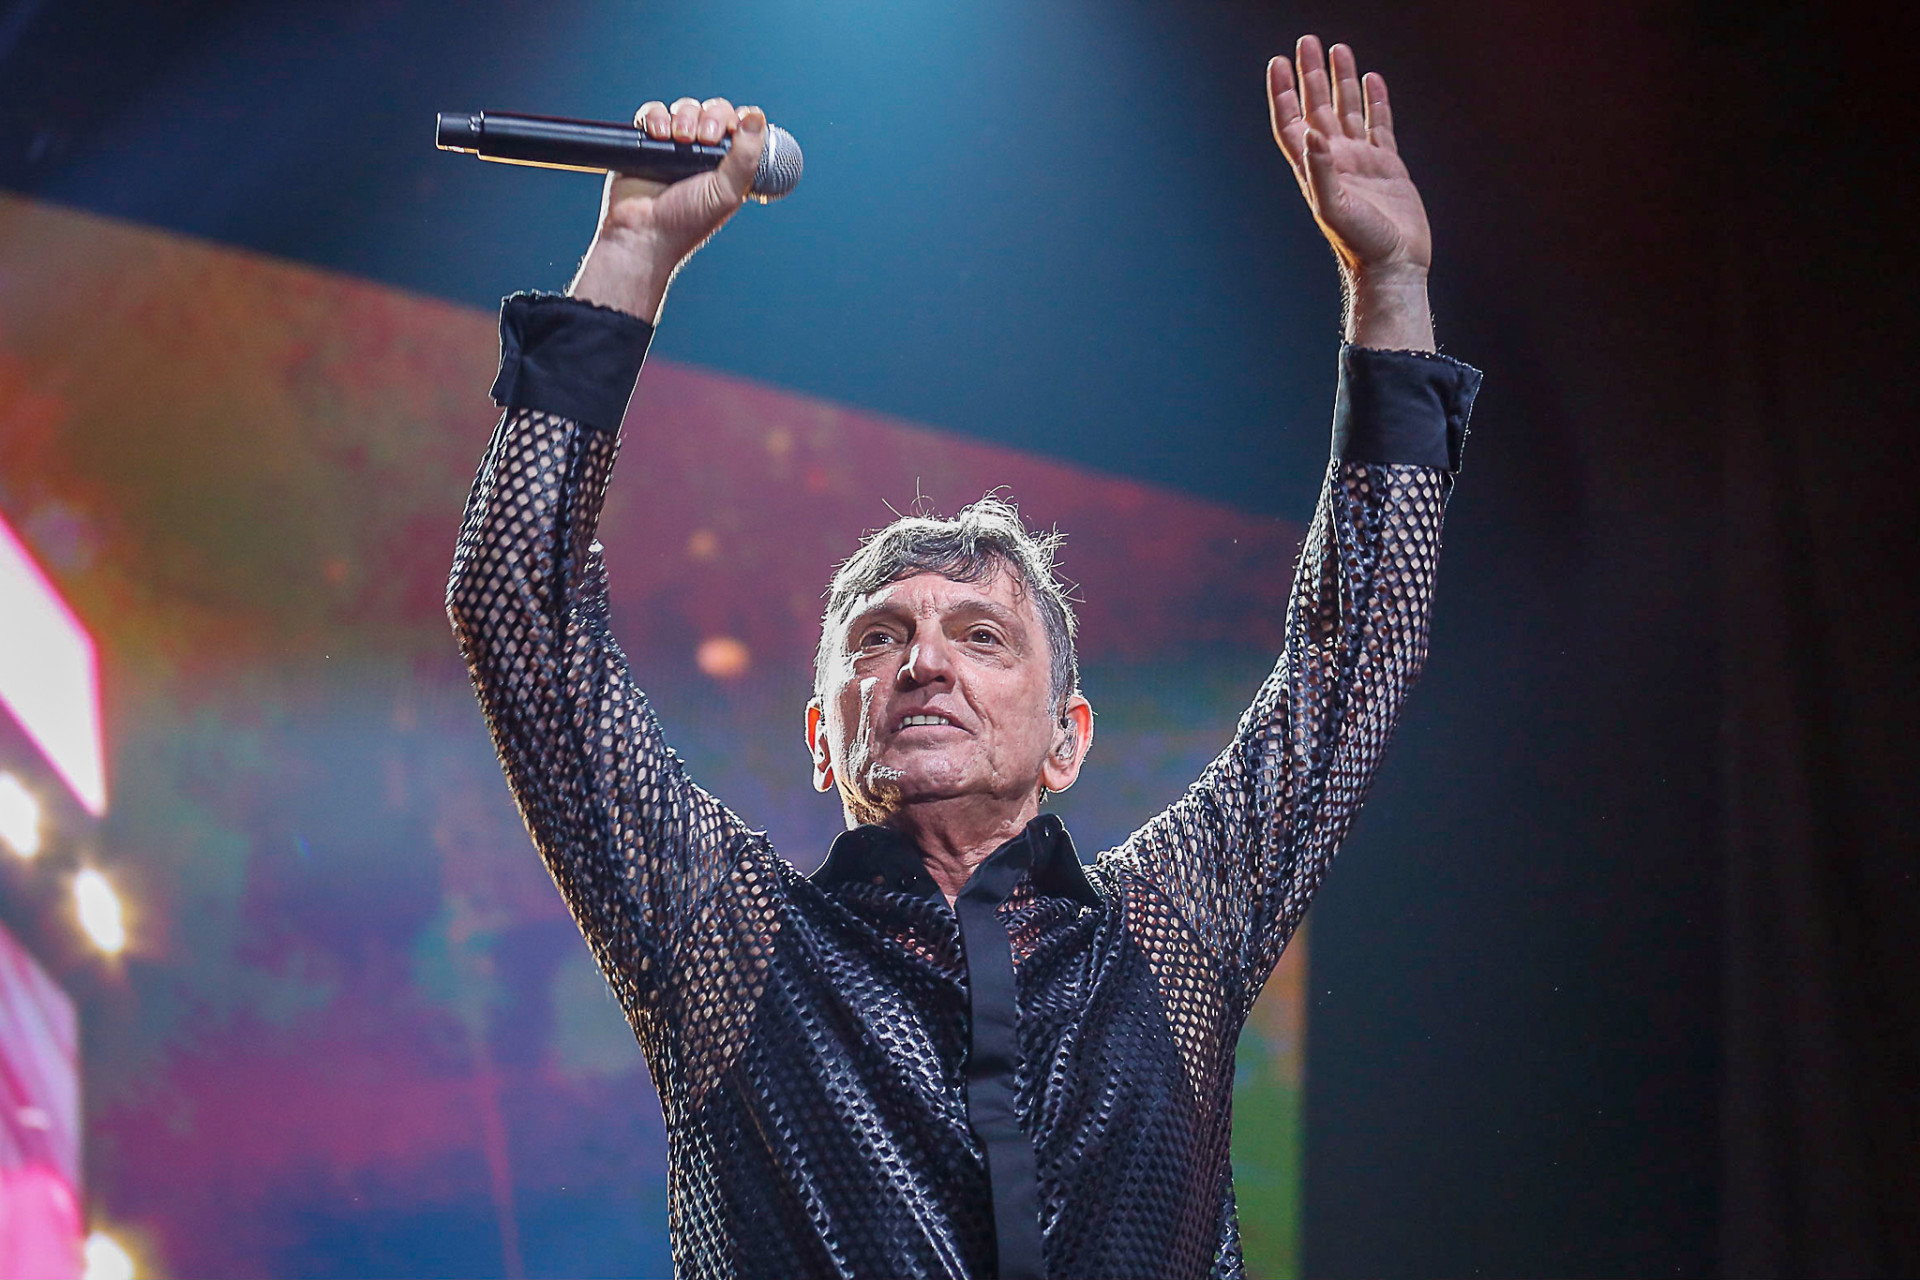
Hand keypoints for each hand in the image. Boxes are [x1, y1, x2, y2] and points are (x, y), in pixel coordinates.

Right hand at [568, 96, 766, 322]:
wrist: (642, 233)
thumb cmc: (686, 222)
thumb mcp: (727, 192)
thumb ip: (746, 156)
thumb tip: (757, 116)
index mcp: (727, 165)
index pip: (738, 127)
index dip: (736, 122)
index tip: (730, 132)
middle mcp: (702, 154)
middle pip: (712, 112)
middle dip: (710, 118)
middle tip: (704, 138)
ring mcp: (674, 146)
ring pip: (685, 109)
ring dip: (684, 117)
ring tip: (678, 138)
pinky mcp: (647, 143)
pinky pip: (653, 114)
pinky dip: (655, 117)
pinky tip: (657, 134)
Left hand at [1269, 38, 1434, 349]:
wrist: (1394, 266)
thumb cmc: (1361, 244)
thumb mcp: (1334, 207)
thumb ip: (1320, 170)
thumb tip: (1310, 133)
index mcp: (1314, 169)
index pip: (1291, 122)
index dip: (1282, 93)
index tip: (1277, 63)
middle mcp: (1334, 161)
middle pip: (1316, 107)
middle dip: (1310, 75)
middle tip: (1306, 42)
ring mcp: (1360, 163)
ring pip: (1347, 110)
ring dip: (1341, 81)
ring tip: (1338, 50)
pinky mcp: (1387, 168)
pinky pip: (1379, 125)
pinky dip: (1375, 102)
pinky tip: (1373, 82)